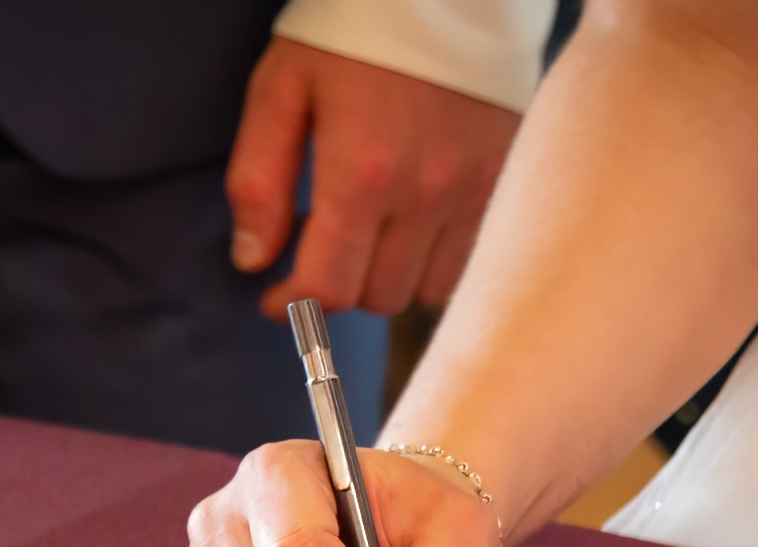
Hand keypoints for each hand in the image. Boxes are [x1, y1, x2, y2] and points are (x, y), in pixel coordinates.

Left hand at [226, 37, 518, 317]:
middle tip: (322, 242)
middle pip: (374, 296)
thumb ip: (258, 179)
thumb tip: (253, 260)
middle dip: (338, 282)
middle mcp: (425, 192)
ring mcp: (473, 191)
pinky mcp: (503, 182)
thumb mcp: (281, 87)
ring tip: (370, 232)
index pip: (328, 288)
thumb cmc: (351, 30)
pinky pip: (467, 263)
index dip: (293, 306)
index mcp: (362, 171)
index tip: (275, 299)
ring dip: (387, 276)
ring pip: (423, 290)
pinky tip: (413, 226)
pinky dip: (433, 262)